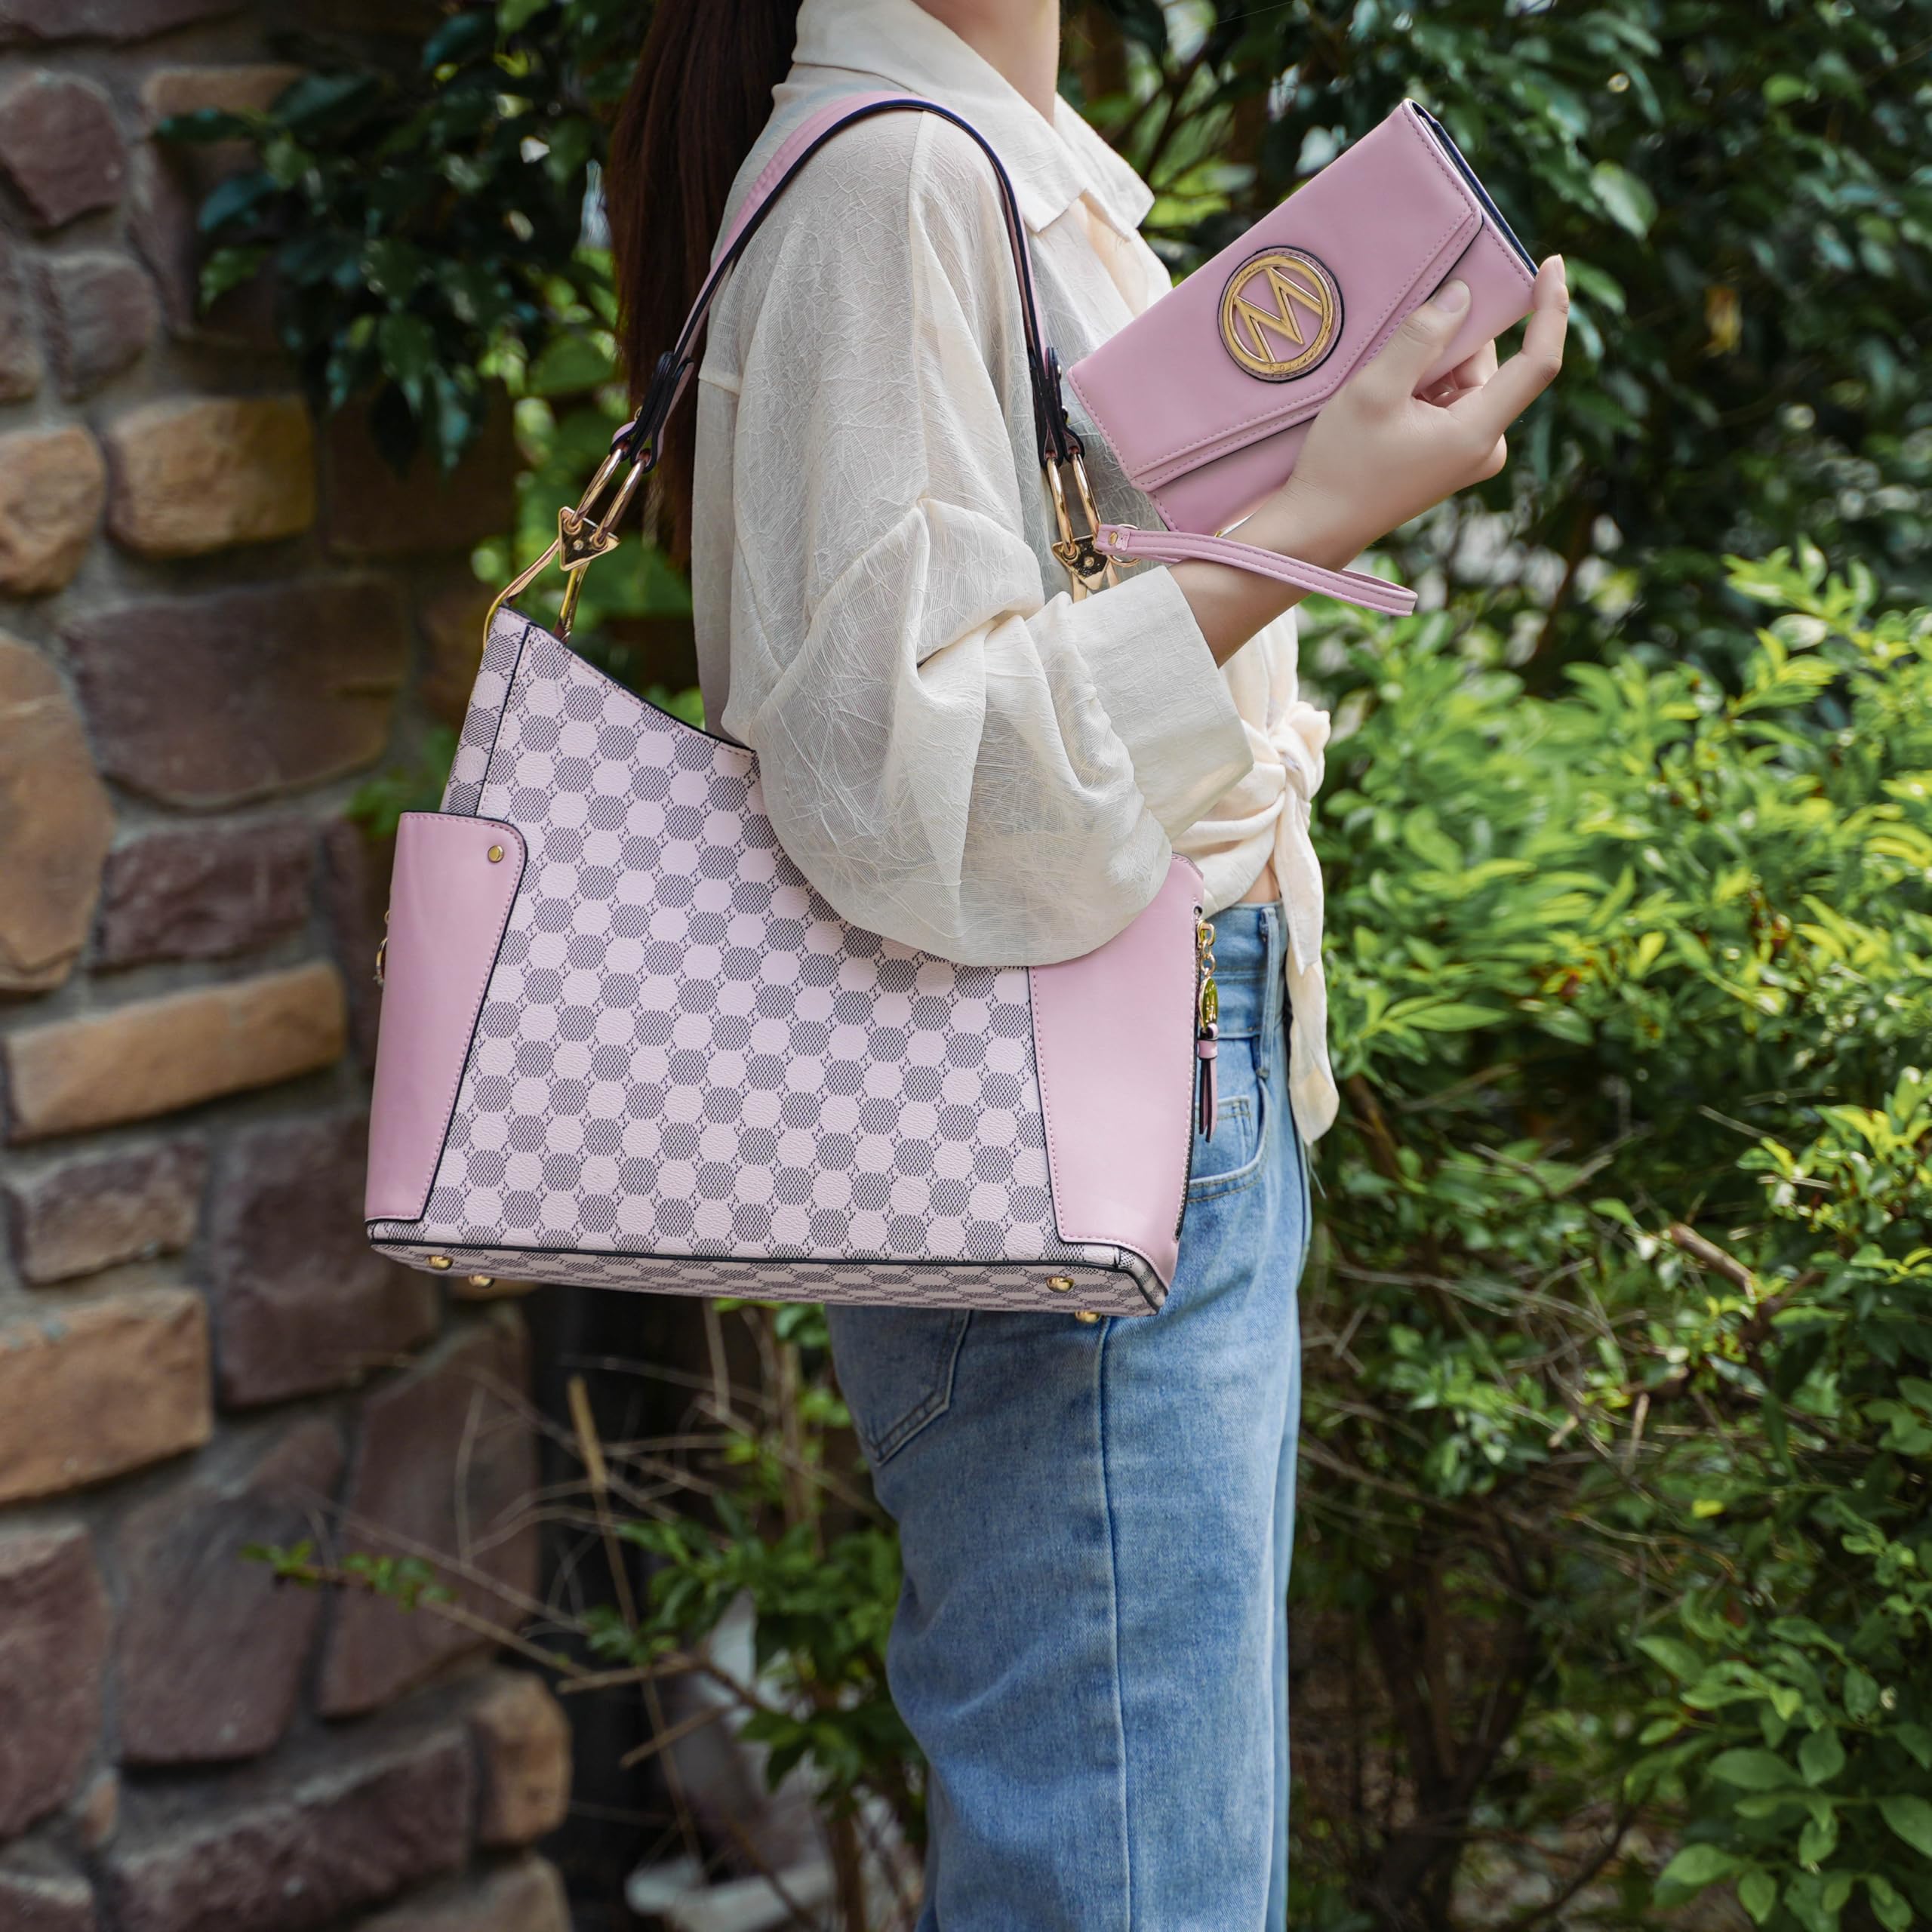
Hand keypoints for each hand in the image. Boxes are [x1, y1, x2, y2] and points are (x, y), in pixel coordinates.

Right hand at [1173, 254, 1567, 663]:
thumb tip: (1462, 294)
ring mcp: (1468, 455)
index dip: (1551, 310)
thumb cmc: (1341, 466)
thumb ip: (1421, 338)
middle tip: (1398, 350)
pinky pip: (1450, 403)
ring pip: (1466, 382)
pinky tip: (1386, 403)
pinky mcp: (1449, 458)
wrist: (1315, 528)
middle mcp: (1486, 447)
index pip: (1538, 363)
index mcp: (1478, 434)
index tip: (1551, 263)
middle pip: (1490, 367)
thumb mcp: (1375, 390)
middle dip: (1452, 344)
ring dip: (1430, 367)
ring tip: (1382, 389)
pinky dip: (1424, 388)